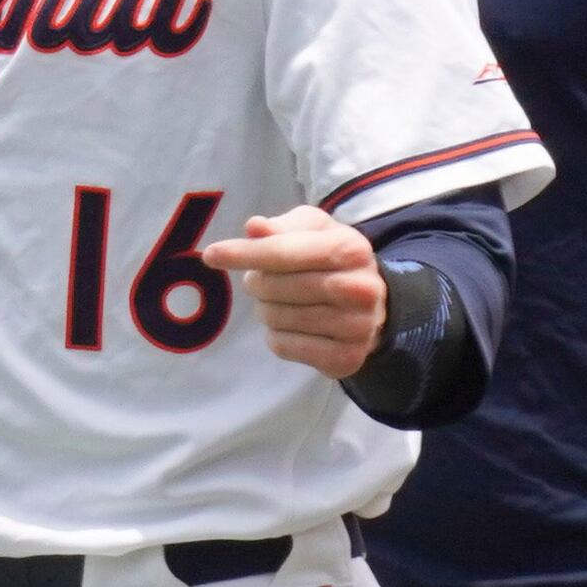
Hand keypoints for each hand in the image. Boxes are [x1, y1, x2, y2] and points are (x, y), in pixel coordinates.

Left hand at [201, 208, 383, 377]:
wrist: (376, 306)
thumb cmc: (334, 259)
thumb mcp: (315, 231)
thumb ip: (284, 226)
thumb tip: (254, 227)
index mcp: (351, 249)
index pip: (284, 253)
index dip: (244, 254)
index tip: (211, 255)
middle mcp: (360, 289)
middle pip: (275, 288)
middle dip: (257, 282)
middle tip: (261, 280)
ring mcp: (356, 328)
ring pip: (276, 319)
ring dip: (266, 309)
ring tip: (280, 302)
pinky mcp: (345, 359)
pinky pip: (283, 347)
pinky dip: (275, 335)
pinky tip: (291, 325)